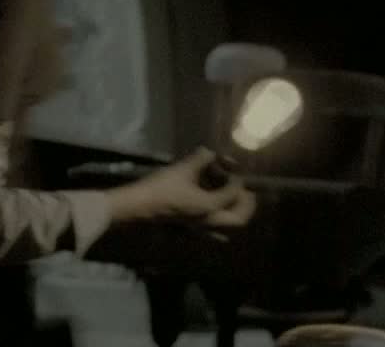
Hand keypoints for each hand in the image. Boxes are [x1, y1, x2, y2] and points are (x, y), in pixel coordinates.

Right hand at [107, 148, 256, 228]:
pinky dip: (221, 222)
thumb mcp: (183, 168)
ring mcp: (200, 228)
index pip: (234, 192)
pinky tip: (214, 210)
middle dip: (246, 204)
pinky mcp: (190, 230)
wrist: (137, 206)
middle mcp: (209, 221)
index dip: (237, 178)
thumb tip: (211, 153)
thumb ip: (201, 158)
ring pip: (228, 228)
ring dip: (235, 213)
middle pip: (240, 219)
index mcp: (210, 206)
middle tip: (245, 190)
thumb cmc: (161, 187)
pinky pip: (214, 231)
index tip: (231, 167)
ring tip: (231, 198)